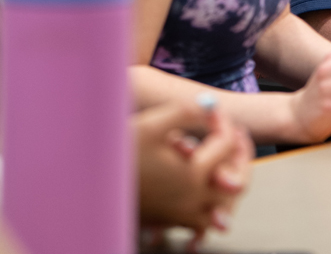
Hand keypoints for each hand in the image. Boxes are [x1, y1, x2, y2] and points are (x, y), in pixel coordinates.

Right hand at [134, 100, 252, 237]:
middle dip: (240, 156)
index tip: (213, 111)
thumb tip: (211, 106)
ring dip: (230, 187)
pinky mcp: (170, 221)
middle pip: (237, 181)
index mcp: (193, 173)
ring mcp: (182, 213)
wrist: (91, 184)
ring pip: (223, 208)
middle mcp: (193, 198)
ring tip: (228, 165)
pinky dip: (211, 212)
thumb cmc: (121, 151)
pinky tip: (207, 199)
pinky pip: (202, 223)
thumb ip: (185, 111)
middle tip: (237, 136)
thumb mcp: (152, 124)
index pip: (225, 144)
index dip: (223, 122)